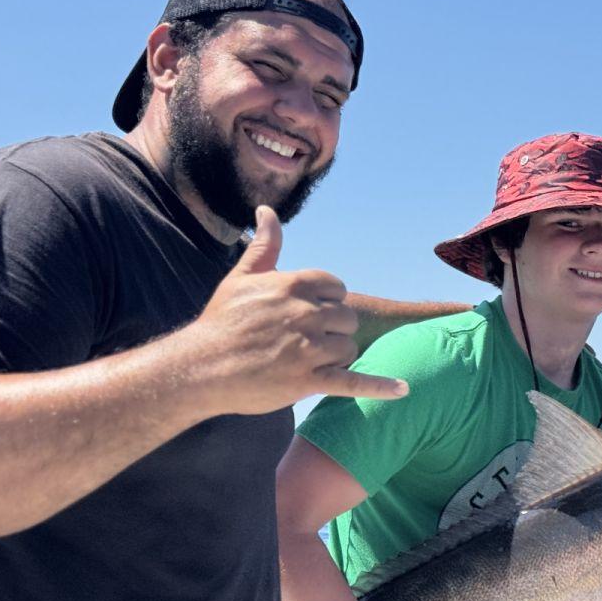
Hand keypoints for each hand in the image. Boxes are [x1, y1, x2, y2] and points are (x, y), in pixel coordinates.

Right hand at [189, 206, 408, 415]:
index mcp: (294, 285)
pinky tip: (403, 389)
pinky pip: (352, 382)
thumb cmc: (221, 322)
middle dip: (332, 330)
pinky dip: (379, 386)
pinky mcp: (307, 380)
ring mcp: (308, 348)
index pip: (337, 288)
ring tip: (305, 361)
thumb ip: (266, 245)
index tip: (307, 313)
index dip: (326, 302)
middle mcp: (305, 313)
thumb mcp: (242, 278)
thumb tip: (267, 211)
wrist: (198, 368)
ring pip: (348, 347)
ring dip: (335, 355)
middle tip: (302, 341)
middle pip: (347, 318)